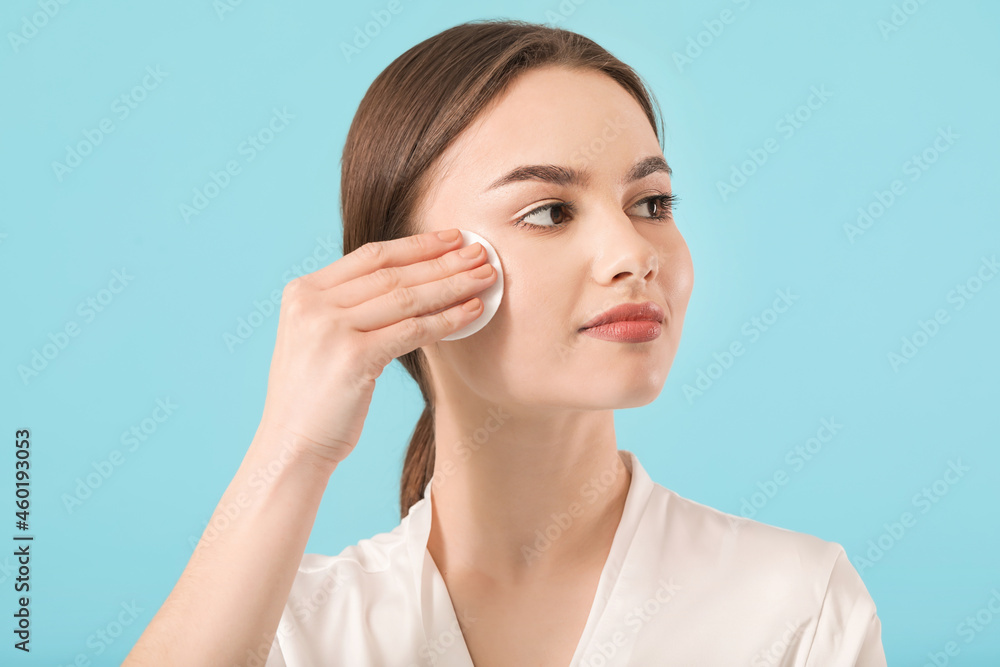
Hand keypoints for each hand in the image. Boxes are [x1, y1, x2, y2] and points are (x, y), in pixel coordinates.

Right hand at [257, 228, 496, 465]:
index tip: (452, 238)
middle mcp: (313, 304)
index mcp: (303, 291)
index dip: (417, 245)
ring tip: (485, 277)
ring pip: (406, 298)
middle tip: (482, 253)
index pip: (370, 256)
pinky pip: (412, 330)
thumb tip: (411, 282)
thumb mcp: (319, 338)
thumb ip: (349, 307)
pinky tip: (472, 312)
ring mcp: (330, 329)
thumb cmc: (315, 398)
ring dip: (452, 285)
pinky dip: (447, 320)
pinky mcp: (353, 357)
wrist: (291, 446)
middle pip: (392, 273)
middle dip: (443, 260)